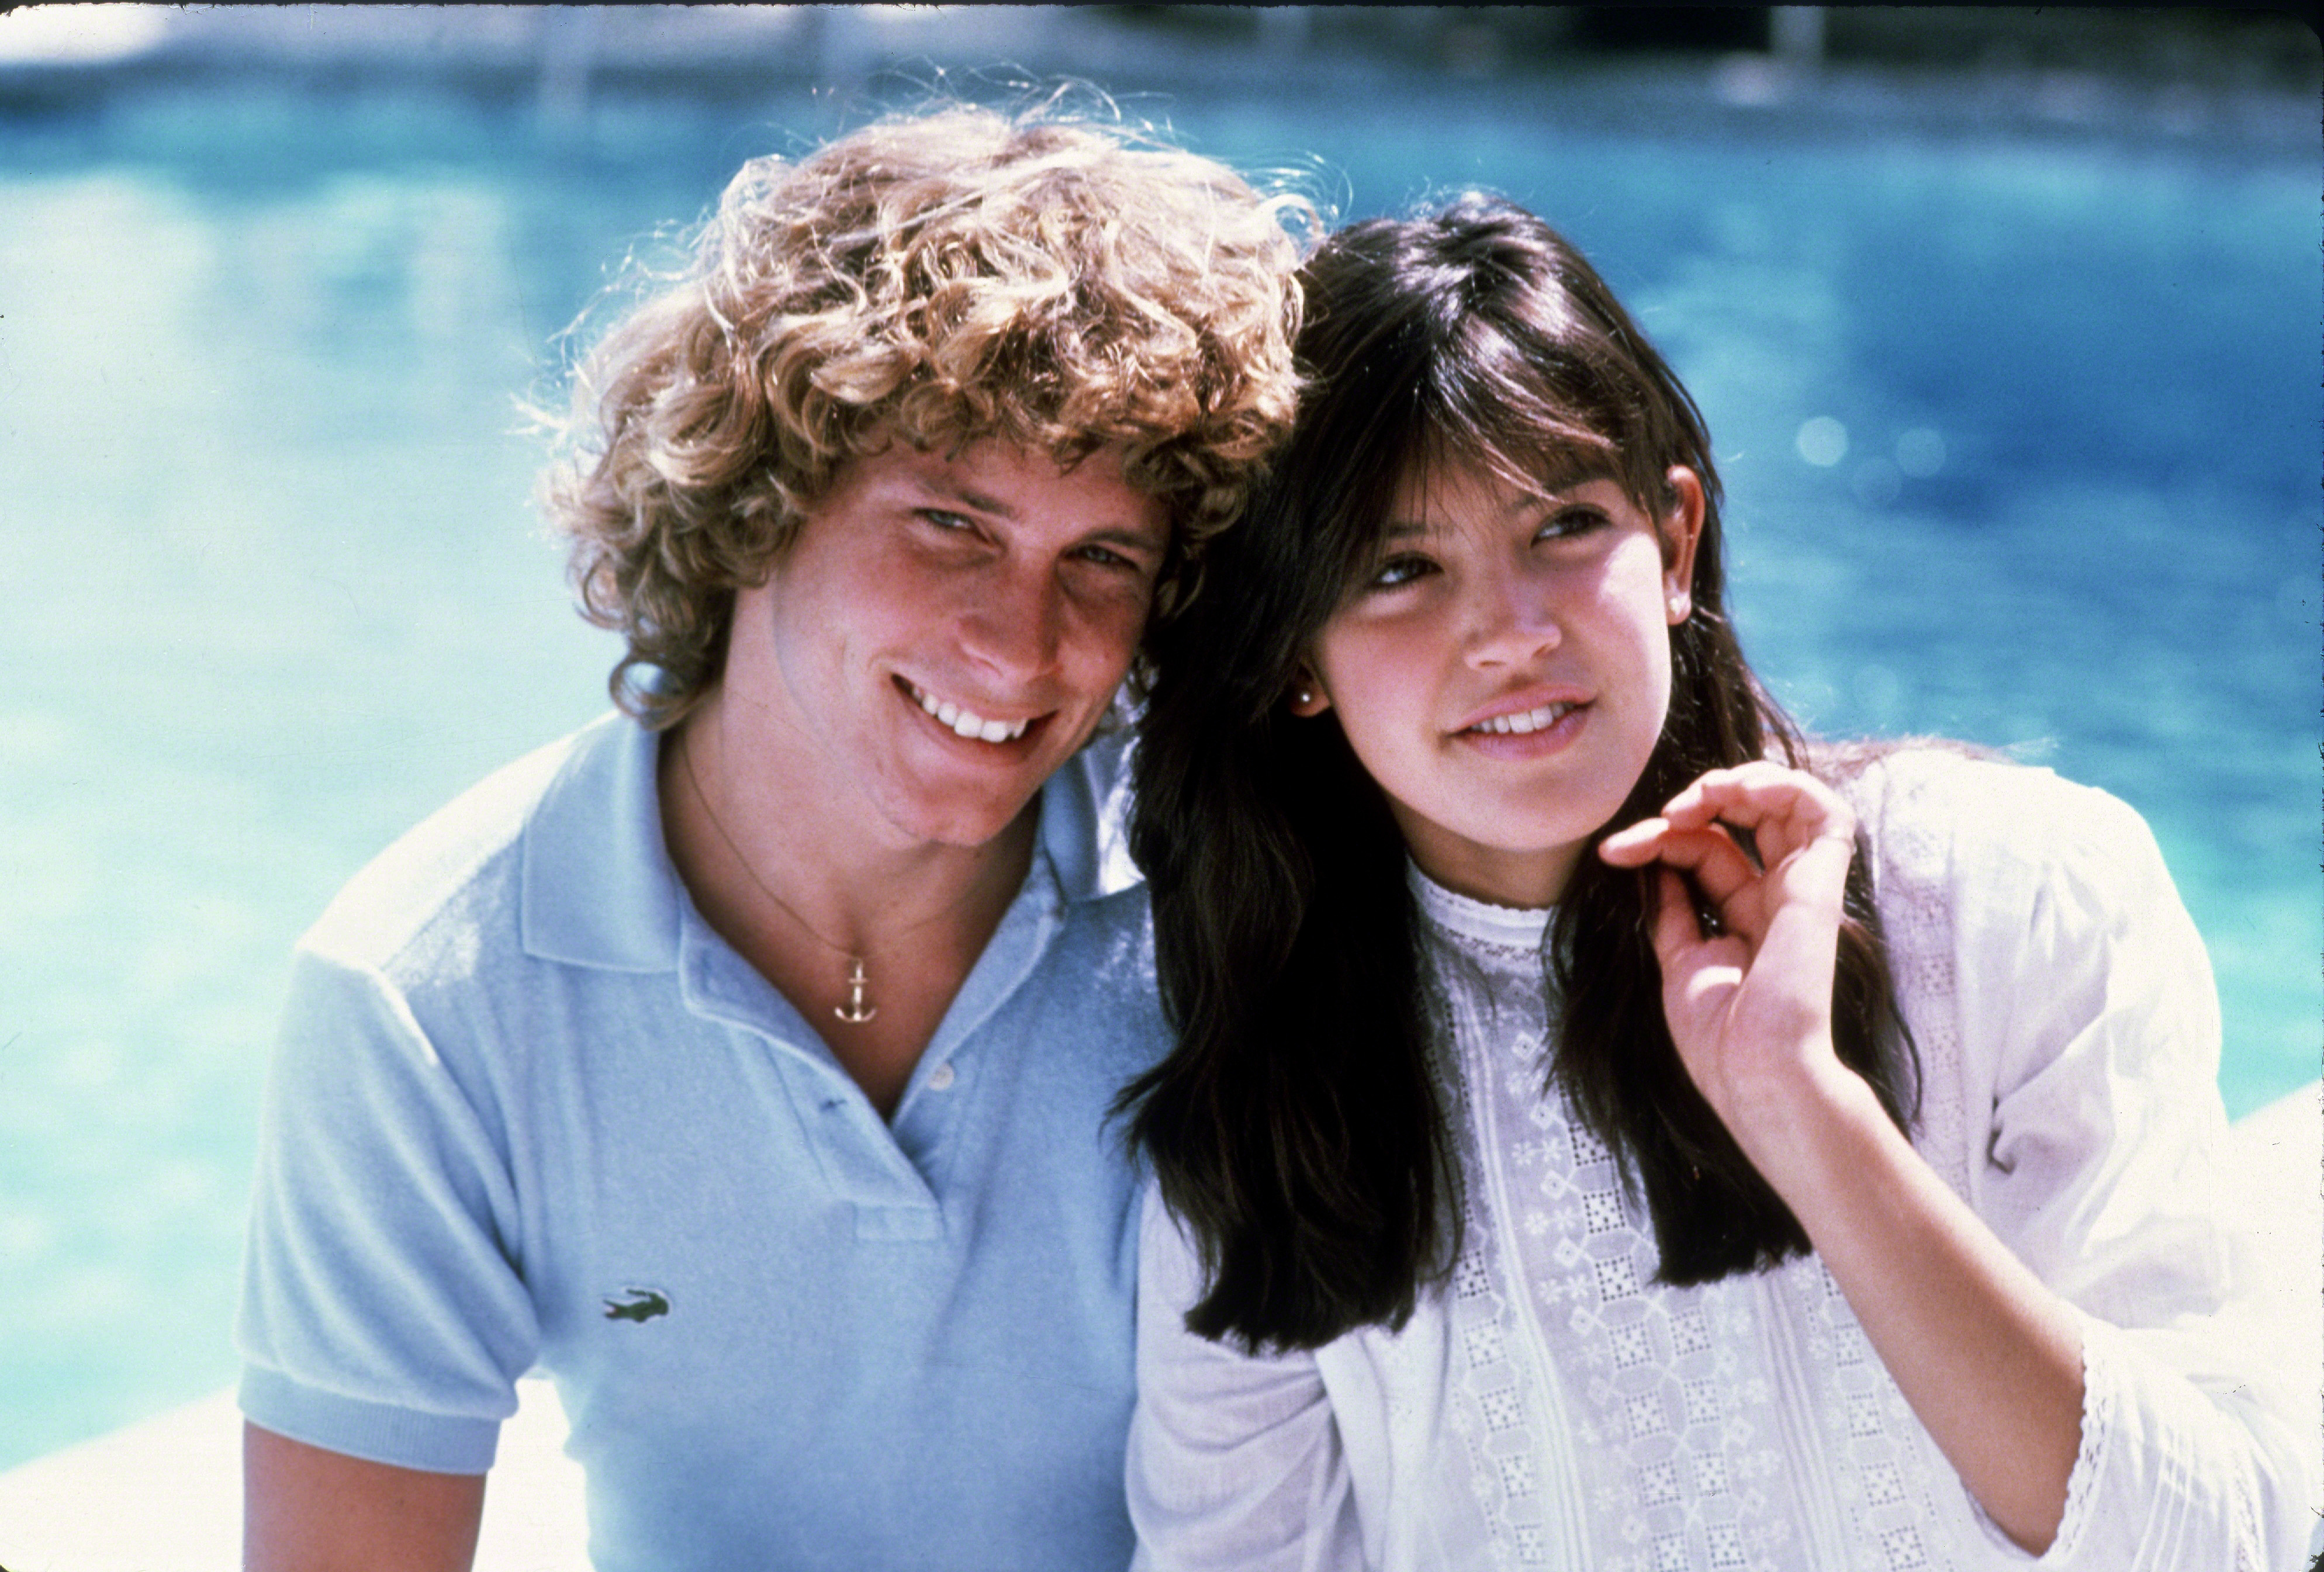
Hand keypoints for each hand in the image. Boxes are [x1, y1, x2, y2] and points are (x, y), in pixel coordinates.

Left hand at [1597, 762, 1860, 1154]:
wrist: (1755, 1073)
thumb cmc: (1721, 1038)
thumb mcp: (1681, 961)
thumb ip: (1673, 911)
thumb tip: (1654, 868)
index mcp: (1747, 916)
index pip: (1706, 849)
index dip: (1660, 837)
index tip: (1616, 851)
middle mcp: (1777, 897)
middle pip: (1746, 818)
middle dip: (1700, 799)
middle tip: (1661, 815)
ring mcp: (1802, 889)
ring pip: (1789, 801)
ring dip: (1740, 781)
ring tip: (1699, 794)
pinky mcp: (1821, 885)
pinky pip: (1824, 811)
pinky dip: (1781, 784)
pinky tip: (1734, 790)